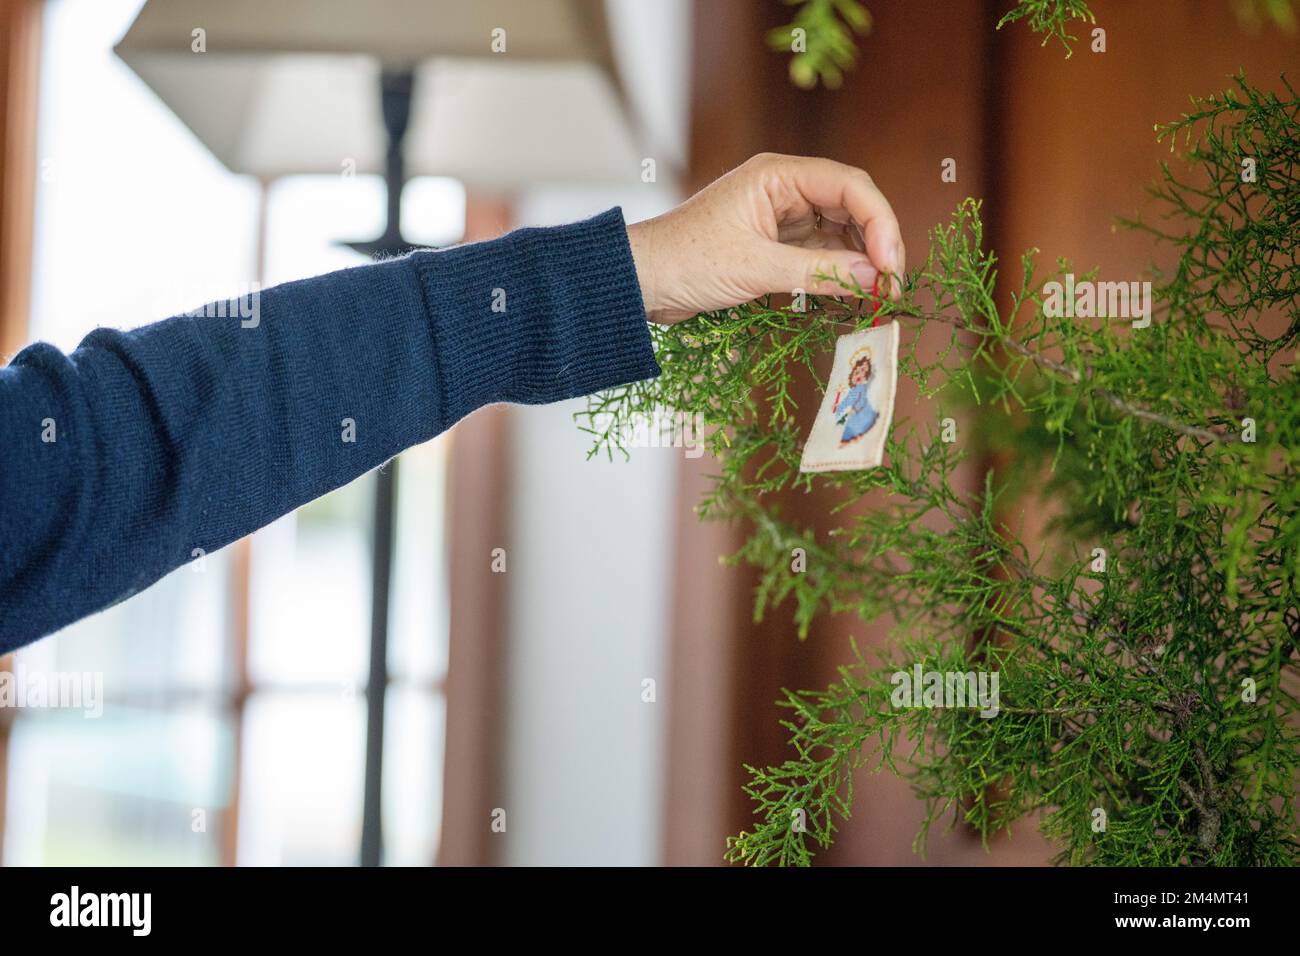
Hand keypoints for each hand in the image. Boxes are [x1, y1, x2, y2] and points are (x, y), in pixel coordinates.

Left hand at [626, 153, 904, 324]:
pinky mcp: (774, 245)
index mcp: (777, 175)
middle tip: (891, 286)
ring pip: (839, 232)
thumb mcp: (756, 269)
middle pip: (851, 207)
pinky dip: (838, 272)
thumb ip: (818, 273)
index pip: (849, 186)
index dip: (879, 222)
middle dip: (876, 244)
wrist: (641, 281)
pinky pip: (819, 254)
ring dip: (860, 261)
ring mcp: (780, 217)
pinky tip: (852, 293)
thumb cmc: (687, 261)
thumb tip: (874, 280)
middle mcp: (784, 189)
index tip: (889, 264)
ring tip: (877, 296)